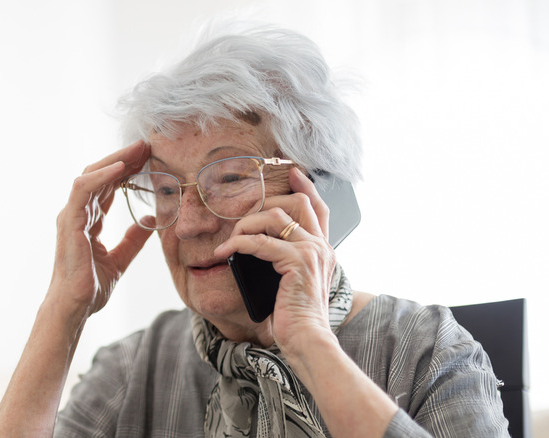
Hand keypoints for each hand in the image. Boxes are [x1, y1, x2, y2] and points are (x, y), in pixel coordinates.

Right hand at [49, 140, 152, 320]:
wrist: (75, 307)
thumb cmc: (90, 287)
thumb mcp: (120, 259)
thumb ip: (133, 239)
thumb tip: (150, 220)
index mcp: (89, 221)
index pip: (109, 187)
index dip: (128, 170)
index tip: (149, 158)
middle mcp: (78, 214)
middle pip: (100, 175)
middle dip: (124, 158)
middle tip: (147, 145)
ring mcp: (71, 216)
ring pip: (91, 175)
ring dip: (115, 160)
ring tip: (138, 149)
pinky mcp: (69, 221)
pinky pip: (83, 189)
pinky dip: (101, 176)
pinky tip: (121, 167)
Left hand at [213, 167, 336, 354]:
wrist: (306, 340)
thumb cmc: (295, 318)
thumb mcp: (292, 283)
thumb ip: (284, 261)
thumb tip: (256, 244)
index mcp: (323, 250)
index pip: (319, 208)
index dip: (306, 186)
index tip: (291, 172)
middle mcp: (321, 247)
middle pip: (296, 204)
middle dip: (265, 203)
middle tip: (241, 219)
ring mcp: (311, 253)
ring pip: (275, 217)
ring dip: (247, 225)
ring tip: (231, 241)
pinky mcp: (297, 263)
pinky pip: (260, 242)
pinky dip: (239, 244)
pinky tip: (226, 251)